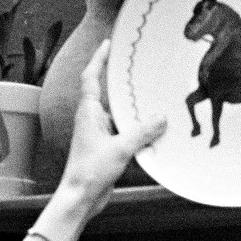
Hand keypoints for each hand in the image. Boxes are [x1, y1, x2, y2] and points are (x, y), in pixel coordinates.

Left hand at [58, 41, 166, 218]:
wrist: (80, 197)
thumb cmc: (89, 172)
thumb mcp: (120, 148)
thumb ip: (141, 132)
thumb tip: (160, 118)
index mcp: (89, 112)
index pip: (91, 77)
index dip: (99, 58)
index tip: (108, 44)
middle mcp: (92, 119)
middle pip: (108, 93)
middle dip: (122, 82)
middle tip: (139, 69)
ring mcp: (98, 134)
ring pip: (119, 115)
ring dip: (133, 110)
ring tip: (152, 102)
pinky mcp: (106, 148)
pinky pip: (123, 132)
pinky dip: (136, 130)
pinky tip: (151, 134)